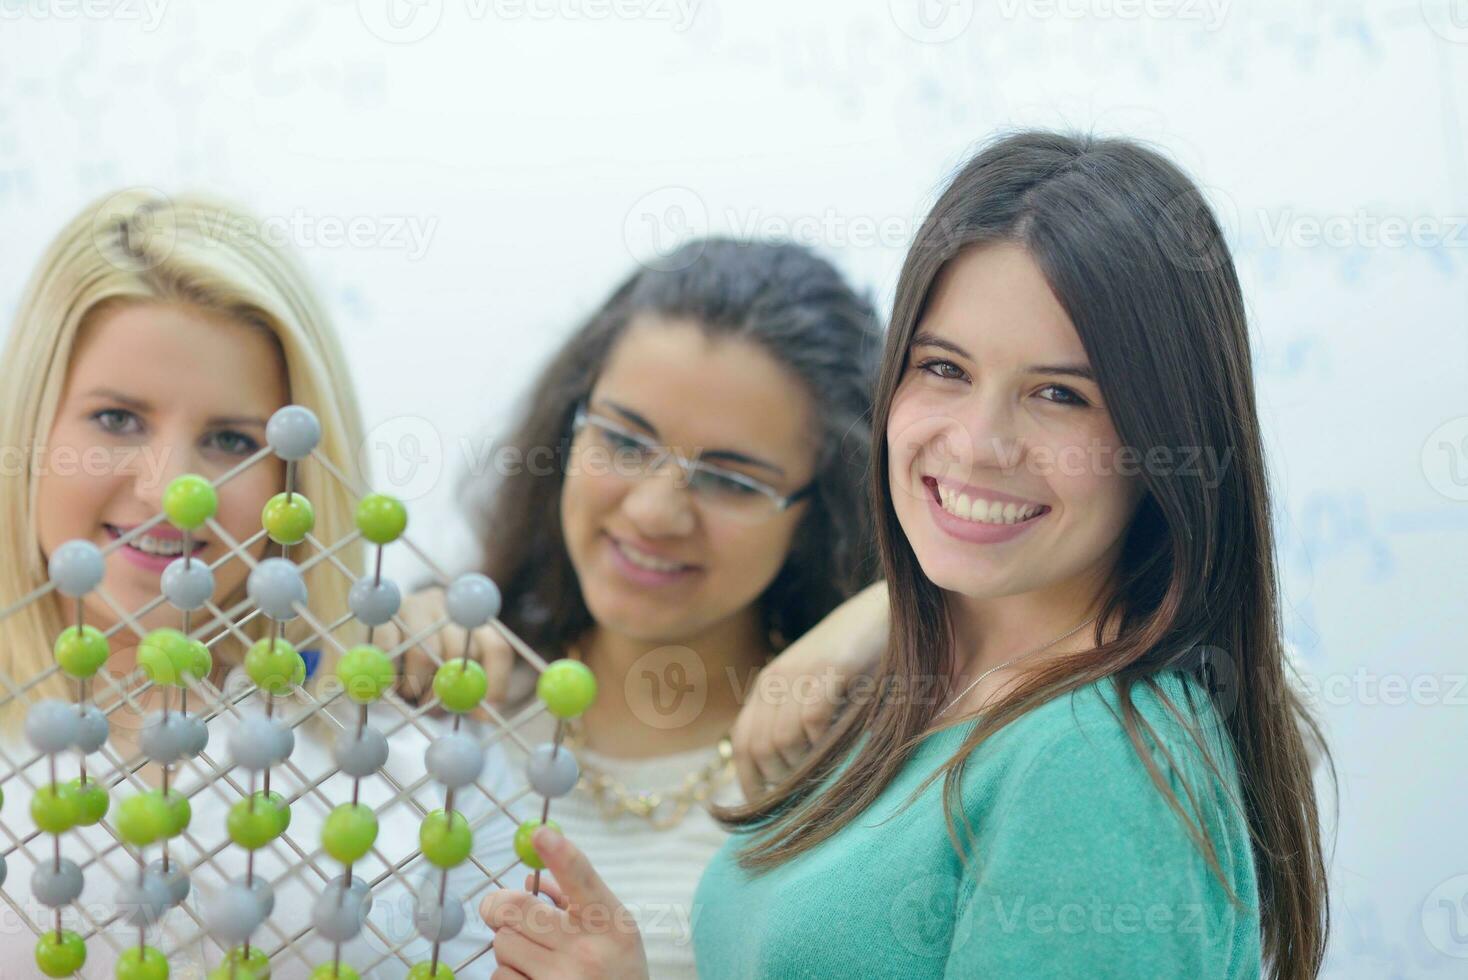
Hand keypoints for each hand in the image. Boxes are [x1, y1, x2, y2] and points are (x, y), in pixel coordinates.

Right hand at [374, 587, 516, 707]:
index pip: (497, 649)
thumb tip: (486, 716)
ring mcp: (418, 606)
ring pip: (423, 655)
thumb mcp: (452, 680)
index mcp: (475, 625)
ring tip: (406, 693)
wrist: (377, 642)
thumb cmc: (423, 669)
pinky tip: (387, 683)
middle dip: (442, 691)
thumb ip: (469, 694)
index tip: (481, 715)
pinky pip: (388, 649)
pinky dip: (388, 676)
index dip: (494, 683)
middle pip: (458, 653)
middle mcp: (451, 609)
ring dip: (413, 686)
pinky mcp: (385, 615)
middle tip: (428, 707)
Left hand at [481, 826, 649, 979]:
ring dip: (509, 947)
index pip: (582, 880)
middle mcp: (587, 952)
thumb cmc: (617, 969)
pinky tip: (531, 978)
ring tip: (535, 958)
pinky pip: (498, 976)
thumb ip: (578, 897)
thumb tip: (529, 878)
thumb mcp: (613, 929)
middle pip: (515, 908)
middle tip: (501, 911)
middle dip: (501, 907)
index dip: (561, 854)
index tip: (541, 833)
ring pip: (501, 944)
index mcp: (610, 923)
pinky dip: (507, 975)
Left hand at [730, 579, 887, 798]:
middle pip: (760, 749)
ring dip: (806, 765)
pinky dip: (824, 741)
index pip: (744, 743)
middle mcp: (776, 680)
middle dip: (782, 781)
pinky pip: (812, 720)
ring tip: (830, 769)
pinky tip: (842, 743)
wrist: (885, 610)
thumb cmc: (858, 659)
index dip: (751, 782)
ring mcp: (801, 672)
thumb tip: (789, 781)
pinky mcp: (830, 668)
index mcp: (768, 687)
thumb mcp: (819, 691)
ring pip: (783, 740)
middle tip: (810, 793)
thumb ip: (800, 723)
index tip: (768, 810)